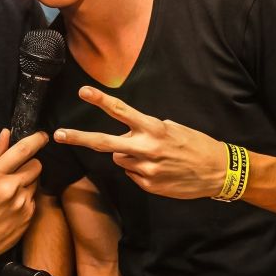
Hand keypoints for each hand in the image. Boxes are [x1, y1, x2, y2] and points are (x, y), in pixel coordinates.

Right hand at [0, 129, 46, 268]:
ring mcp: (21, 203)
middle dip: (30, 164)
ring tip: (11, 191)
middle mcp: (10, 188)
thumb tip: (6, 133)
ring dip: (27, 182)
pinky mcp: (29, 216)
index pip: (22, 150)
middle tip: (18, 170)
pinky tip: (13, 204)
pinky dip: (26, 198)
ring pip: (36, 181)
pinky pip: (34, 198)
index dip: (36, 140)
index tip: (43, 135)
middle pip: (36, 165)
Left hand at [54, 86, 224, 199]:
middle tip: (58, 134)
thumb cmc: (194, 144)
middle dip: (79, 137)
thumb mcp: (171, 129)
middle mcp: (146, 148)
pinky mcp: (147, 185)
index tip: (83, 91)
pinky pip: (131, 173)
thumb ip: (144, 131)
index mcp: (153, 128)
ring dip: (128, 154)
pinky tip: (159, 168)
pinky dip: (139, 169)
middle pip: (104, 142)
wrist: (218, 172)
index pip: (121, 111)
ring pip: (120, 158)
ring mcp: (145, 169)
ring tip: (154, 155)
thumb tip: (124, 139)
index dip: (101, 100)